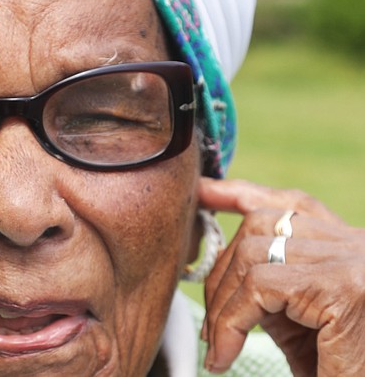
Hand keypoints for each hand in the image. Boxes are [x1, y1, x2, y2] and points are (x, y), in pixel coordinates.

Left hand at [198, 177, 364, 375]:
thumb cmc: (336, 371)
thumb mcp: (300, 324)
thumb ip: (268, 287)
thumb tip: (218, 262)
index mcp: (349, 245)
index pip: (292, 203)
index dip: (239, 193)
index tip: (202, 192)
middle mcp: (356, 243)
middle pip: (260, 223)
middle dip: (219, 270)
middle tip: (209, 327)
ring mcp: (352, 260)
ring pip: (252, 252)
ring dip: (221, 300)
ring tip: (217, 345)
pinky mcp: (343, 289)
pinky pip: (260, 287)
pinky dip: (232, 320)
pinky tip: (225, 355)